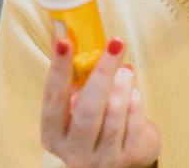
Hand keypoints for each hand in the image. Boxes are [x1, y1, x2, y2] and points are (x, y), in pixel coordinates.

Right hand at [41, 37, 160, 167]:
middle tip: (116, 44)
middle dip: (103, 72)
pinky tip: (132, 92)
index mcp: (54, 135)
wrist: (120, 159)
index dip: (59, 69)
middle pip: (88, 110)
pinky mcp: (129, 159)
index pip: (53, 99)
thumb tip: (69, 33)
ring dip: (123, 84)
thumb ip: (76, 79)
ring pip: (114, 114)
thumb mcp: (77, 106)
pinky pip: (134, 121)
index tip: (64, 41)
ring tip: (125, 70)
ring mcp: (103, 159)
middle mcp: (75, 152)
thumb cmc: (95, 125)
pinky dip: (135, 100)